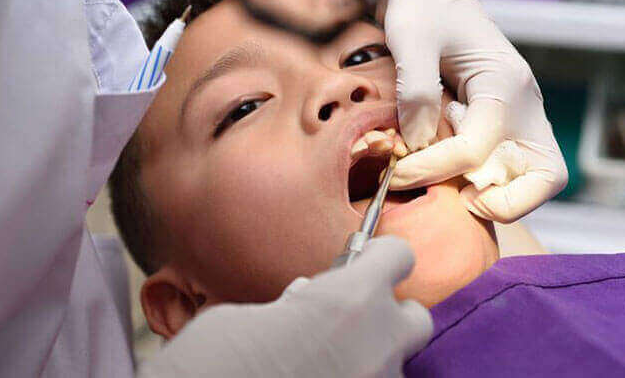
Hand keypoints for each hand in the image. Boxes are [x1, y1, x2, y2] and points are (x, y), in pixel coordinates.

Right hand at [138, 236, 432, 377]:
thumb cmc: (208, 364)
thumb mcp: (244, 318)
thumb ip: (293, 306)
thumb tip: (306, 306)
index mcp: (348, 301)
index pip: (398, 257)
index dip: (380, 258)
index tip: (364, 264)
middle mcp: (377, 347)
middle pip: (416, 319)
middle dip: (388, 317)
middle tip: (347, 326)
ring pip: (391, 368)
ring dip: (365, 363)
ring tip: (318, 368)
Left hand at [311, 0, 567, 221]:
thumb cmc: (420, 3)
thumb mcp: (411, 36)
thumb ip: (416, 90)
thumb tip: (419, 145)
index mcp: (505, 81)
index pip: (477, 147)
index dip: (434, 168)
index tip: (395, 173)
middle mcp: (524, 103)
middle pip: (542, 175)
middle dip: (504, 202)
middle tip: (458, 205)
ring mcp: (519, 114)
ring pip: (533, 176)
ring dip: (499, 196)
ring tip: (452, 193)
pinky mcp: (504, 121)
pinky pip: (510, 166)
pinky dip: (486, 181)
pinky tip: (446, 173)